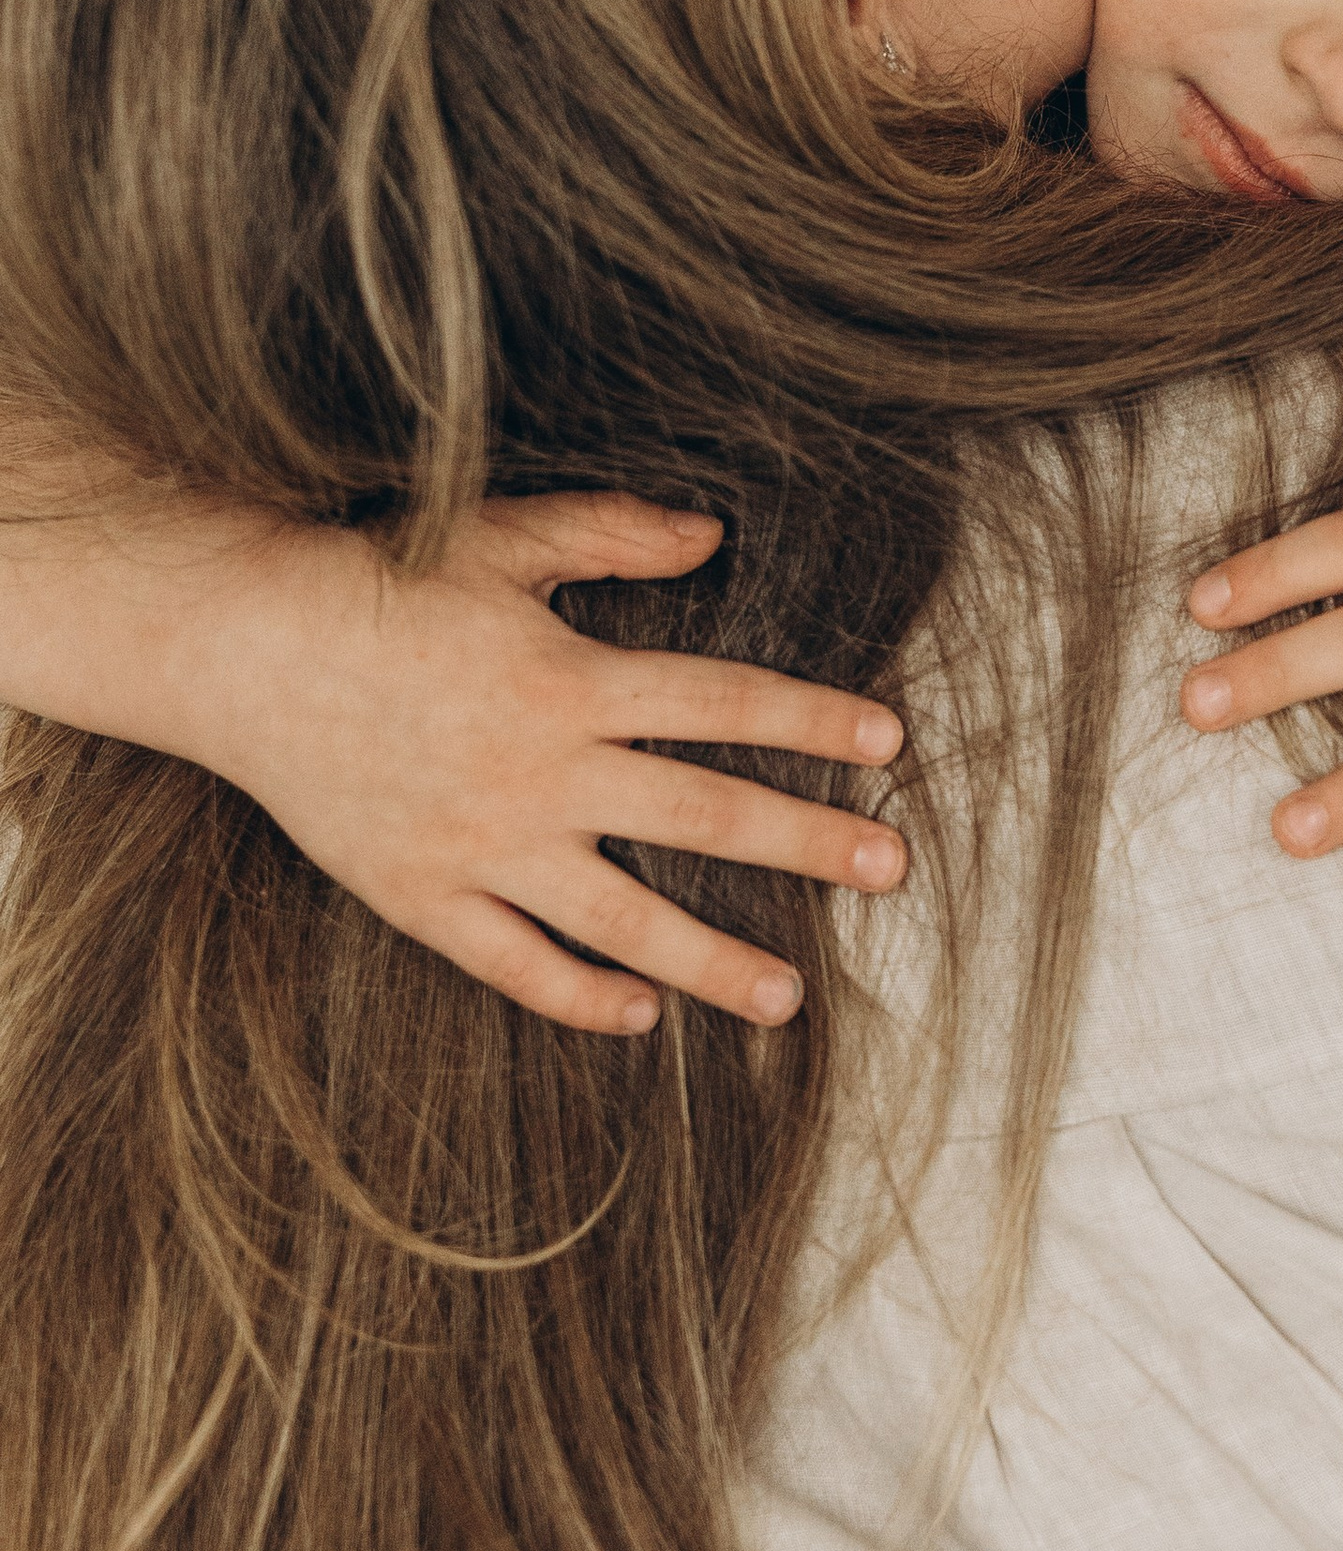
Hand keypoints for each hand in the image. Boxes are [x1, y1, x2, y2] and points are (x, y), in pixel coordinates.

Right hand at [171, 494, 906, 1033]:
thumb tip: (712, 532)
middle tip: (892, 868)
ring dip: (713, 958)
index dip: (810, 720)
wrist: (243, 648)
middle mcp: (541, 771)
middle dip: (806, 841)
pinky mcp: (422, 893)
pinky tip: (638, 1017)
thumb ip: (613, 533)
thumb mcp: (502, 536)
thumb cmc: (378, 580)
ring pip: (621, 918)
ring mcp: (482, 843)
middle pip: (701, 813)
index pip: (722, 703)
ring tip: (789, 997)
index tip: (887, 744)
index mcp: (570, 680)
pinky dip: (577, 997)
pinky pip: (512, 963)